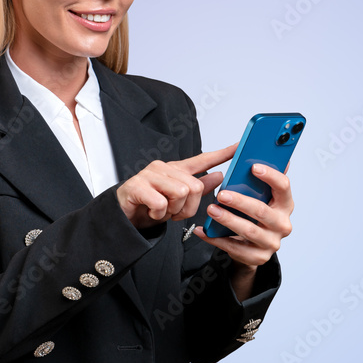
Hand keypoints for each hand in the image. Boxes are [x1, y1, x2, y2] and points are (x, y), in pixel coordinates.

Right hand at [117, 143, 236, 228]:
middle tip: (174, 212)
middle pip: (194, 186)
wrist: (123, 217)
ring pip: (180, 193)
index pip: (203, 159)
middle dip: (188, 207)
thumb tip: (219, 175)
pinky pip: (161, 203)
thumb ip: (199, 188)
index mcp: (176, 170)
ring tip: (163, 212)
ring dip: (173, 211)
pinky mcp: (136, 186)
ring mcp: (149, 175)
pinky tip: (152, 213)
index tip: (239, 146)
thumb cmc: (151, 206)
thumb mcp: (179, 200)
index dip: (222, 153)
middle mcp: (163, 168)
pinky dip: (159, 214)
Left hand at [193, 163, 293, 274]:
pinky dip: (216, 238)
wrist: (254, 247)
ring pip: (248, 230)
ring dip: (227, 219)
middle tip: (221, 194)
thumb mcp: (260, 196)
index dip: (271, 176)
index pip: (284, 187)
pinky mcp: (257, 257)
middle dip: (240, 201)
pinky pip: (234, 248)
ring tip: (211, 210)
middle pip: (262, 211)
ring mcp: (271, 243)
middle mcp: (282, 224)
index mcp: (285, 204)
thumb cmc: (256, 215)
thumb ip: (261, 178)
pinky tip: (203, 230)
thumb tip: (265, 150)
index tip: (253, 167)